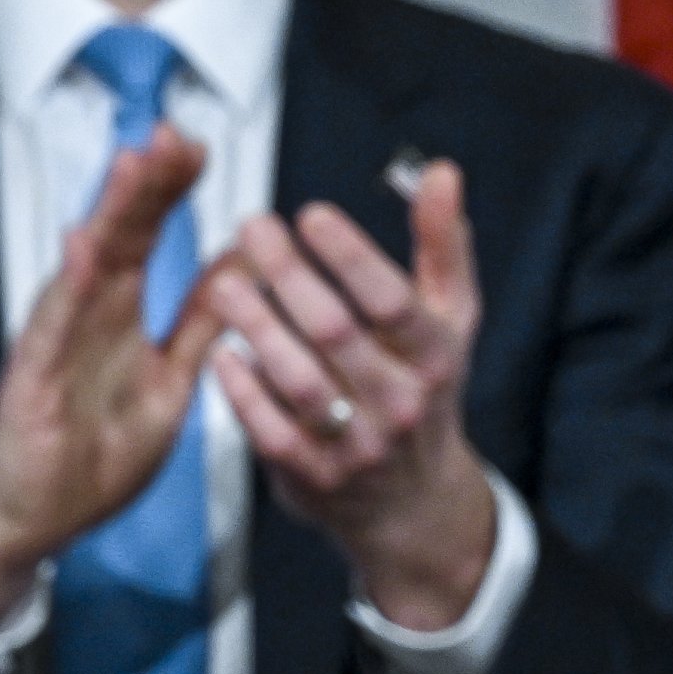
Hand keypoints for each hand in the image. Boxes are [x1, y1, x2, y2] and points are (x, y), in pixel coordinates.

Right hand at [0, 130, 226, 624]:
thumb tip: (244, 266)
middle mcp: (87, 318)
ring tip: (132, 164)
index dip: (169, 192)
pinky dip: (69, 286)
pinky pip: (53, 328)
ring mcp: (56, 344)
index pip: (148, 239)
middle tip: (170, 132)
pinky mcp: (33, 381)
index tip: (196, 145)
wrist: (35, 520)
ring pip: (87, 268)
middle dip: (145, 184)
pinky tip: (83, 245)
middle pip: (120, 237)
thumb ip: (201, 325)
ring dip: (110, 215)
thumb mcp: (169, 383)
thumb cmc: (97, 453)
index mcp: (121, 317)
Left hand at [201, 161, 497, 629]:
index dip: (350, 255)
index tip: (310, 214)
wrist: (415, 502)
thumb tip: (441, 171)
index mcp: (435, 357)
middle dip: (290, 275)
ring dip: (257, 326)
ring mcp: (358, 444)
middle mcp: (400, 402)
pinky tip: (222, 353)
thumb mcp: (450, 319)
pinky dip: (244, 391)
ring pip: (299, 379)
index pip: (392, 300)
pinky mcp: (315, 477)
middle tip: (252, 229)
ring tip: (224, 284)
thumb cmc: (425, 388)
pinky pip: (271, 429)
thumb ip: (442, 243)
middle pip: (337, 331)